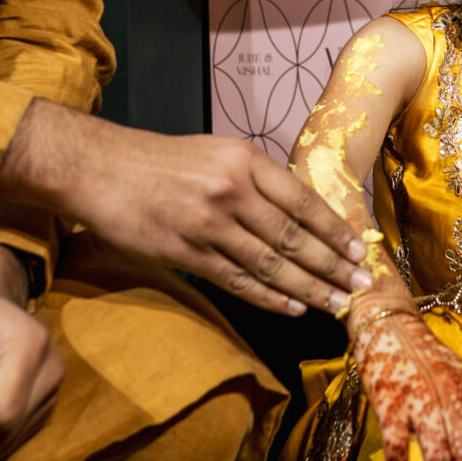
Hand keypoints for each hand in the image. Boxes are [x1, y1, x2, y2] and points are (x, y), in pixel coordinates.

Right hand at [0, 99, 368, 317]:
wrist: (100, 168)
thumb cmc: (162, 161)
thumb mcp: (217, 152)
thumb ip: (257, 180)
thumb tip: (301, 214)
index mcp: (244, 161)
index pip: (303, 201)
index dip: (334, 230)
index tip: (358, 251)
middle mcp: (232, 191)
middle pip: (293, 238)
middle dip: (332, 266)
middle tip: (361, 287)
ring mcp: (208, 225)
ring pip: (271, 264)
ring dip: (309, 289)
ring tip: (336, 304)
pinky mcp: (186, 253)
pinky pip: (238, 281)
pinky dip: (270, 297)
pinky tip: (293, 307)